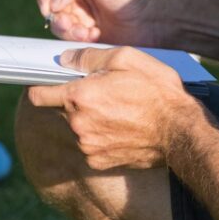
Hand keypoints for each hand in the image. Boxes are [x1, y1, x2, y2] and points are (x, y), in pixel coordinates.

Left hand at [26, 47, 199, 169]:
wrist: (180, 133)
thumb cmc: (157, 92)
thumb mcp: (127, 59)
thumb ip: (89, 57)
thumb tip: (66, 59)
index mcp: (79, 96)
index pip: (38, 95)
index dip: (40, 87)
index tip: (49, 84)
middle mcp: (78, 124)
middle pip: (62, 109)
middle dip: (77, 100)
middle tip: (105, 93)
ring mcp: (87, 146)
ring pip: (77, 128)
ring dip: (90, 119)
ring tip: (119, 112)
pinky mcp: (99, 162)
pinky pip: (90, 145)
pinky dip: (100, 137)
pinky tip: (122, 129)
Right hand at [36, 0, 159, 45]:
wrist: (153, 18)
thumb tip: (52, 4)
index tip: (52, 9)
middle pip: (51, 10)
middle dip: (59, 19)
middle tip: (72, 24)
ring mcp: (83, 19)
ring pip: (60, 28)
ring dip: (69, 31)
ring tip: (88, 32)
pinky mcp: (90, 38)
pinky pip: (72, 43)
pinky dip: (78, 41)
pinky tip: (95, 37)